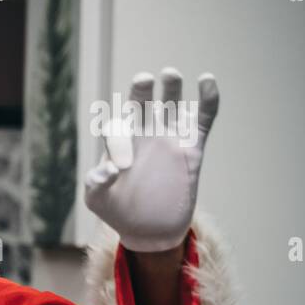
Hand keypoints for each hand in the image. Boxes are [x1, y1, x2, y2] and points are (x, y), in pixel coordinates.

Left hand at [84, 68, 218, 251]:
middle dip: (142, 89)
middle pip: (143, 103)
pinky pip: (203, 118)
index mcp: (119, 142)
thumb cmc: (117, 211)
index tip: (120, 164)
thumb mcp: (98, 201)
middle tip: (143, 79)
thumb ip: (96, 184)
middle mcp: (144, 134)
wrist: (150, 229)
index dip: (117, 136)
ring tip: (170, 75)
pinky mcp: (192, 147)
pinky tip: (207, 80)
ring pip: (172, 104)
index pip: (117, 126)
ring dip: (172, 88)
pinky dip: (208, 99)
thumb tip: (108, 169)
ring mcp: (169, 138)